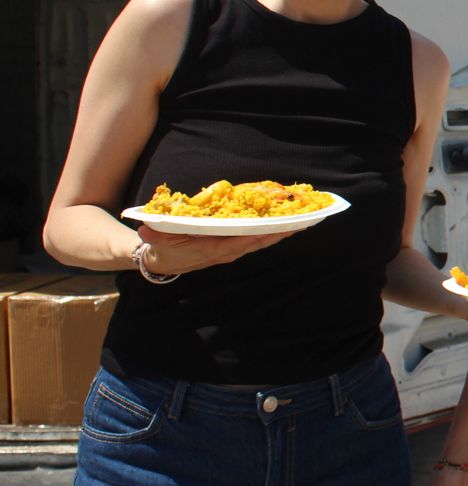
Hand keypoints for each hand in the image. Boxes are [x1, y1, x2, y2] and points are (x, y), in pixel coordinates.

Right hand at [136, 224, 292, 274]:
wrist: (160, 262)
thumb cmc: (161, 247)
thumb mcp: (156, 240)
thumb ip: (154, 234)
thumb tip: (146, 228)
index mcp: (210, 249)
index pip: (237, 242)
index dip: (255, 235)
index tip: (273, 227)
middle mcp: (224, 253)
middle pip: (256, 242)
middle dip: (278, 233)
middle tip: (301, 223)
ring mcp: (230, 253)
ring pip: (259, 243)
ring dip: (280, 234)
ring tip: (302, 224)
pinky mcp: (232, 250)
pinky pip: (256, 242)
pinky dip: (271, 235)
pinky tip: (286, 228)